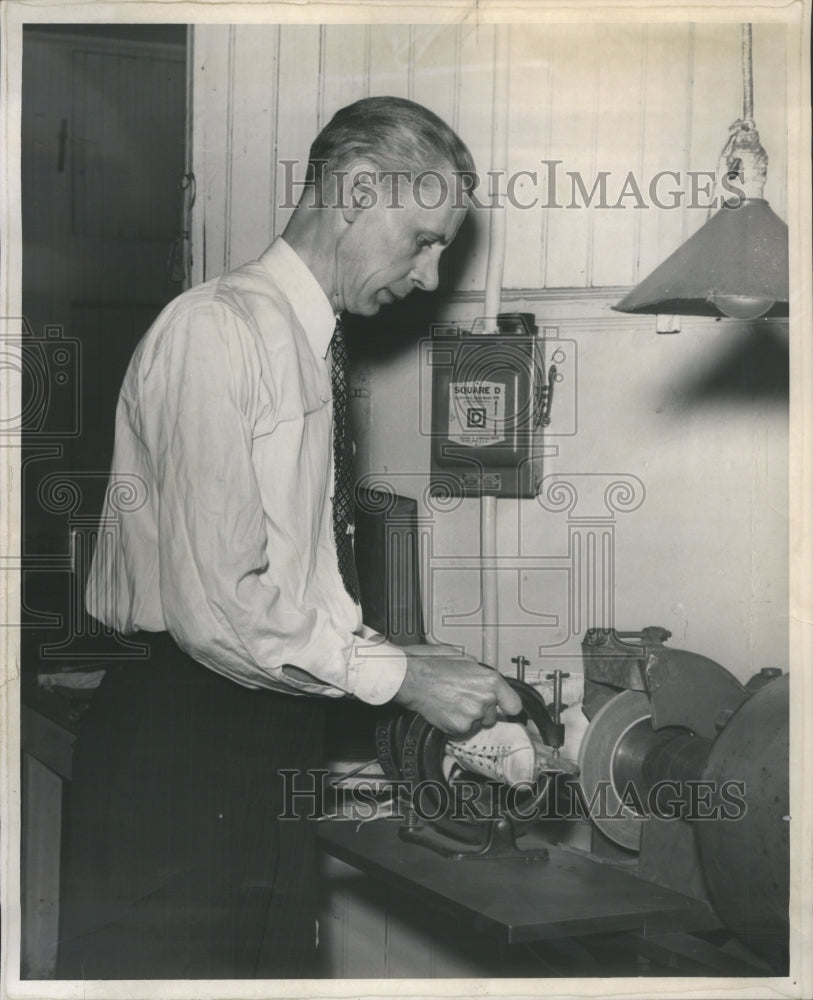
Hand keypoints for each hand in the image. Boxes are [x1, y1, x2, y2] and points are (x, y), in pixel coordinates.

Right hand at [392, 644, 522, 735]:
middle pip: (493, 715)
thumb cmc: (432, 664)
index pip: (514, 704)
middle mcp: (485, 700)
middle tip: (464, 698)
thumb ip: (480, 671)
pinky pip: (463, 731)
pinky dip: (455, 723)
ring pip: (477, 723)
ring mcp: (472, 716)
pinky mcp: (458, 728)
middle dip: (482, 709)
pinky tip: (446, 710)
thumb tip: (483, 679)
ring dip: (468, 717)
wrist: (410, 678)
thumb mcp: (463, 657)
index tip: (506, 708)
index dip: (508, 706)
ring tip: (452, 702)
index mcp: (490, 681)